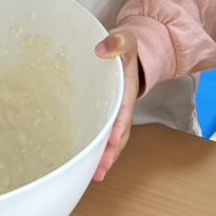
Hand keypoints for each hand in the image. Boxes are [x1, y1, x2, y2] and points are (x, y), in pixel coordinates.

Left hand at [93, 30, 140, 181]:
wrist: (128, 51)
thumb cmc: (124, 46)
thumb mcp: (124, 40)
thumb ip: (115, 42)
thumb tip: (100, 50)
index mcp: (127, 90)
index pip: (123, 111)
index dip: (119, 127)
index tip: (113, 140)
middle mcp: (123, 106)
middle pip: (120, 134)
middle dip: (111, 153)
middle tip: (100, 170)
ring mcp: (115, 113)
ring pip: (113, 139)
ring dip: (106, 157)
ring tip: (95, 175)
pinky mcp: (106, 115)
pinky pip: (104, 135)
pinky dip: (99, 150)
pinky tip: (87, 163)